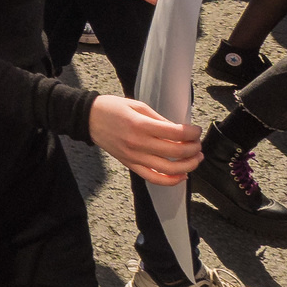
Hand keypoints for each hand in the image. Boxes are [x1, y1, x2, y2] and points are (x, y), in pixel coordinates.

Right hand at [87, 96, 201, 185]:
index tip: (196, 130)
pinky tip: (182, 176)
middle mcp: (138, 143)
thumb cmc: (111, 108)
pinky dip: (170, 181)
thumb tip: (178, 130)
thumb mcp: (137, 105)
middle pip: (175, 152)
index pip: (175, 132)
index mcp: (141, 125)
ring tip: (195, 159)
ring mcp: (134, 157)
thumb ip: (159, 119)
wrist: (88, 119)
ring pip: (168, 169)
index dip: (191, 132)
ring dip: (188, 165)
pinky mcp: (130, 165)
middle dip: (193, 149)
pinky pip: (153, 178)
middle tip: (198, 144)